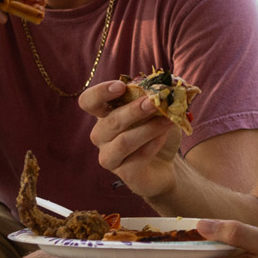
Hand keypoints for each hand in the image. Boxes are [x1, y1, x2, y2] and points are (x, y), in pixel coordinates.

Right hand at [81, 78, 183, 199]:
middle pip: (110, 121)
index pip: (88, 101)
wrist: (166, 163)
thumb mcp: (158, 110)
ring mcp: (109, 156)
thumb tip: (168, 82)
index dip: (100, 92)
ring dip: (148, 129)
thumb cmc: (156, 131)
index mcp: (104, 115)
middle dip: (133, 110)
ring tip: (168, 120)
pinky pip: (136, 158)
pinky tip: (163, 138)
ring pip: (123, 142)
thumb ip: (156, 96)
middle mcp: (101, 136)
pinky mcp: (124, 174)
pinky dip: (152, 145)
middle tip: (154, 102)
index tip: (121, 86)